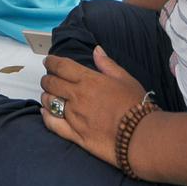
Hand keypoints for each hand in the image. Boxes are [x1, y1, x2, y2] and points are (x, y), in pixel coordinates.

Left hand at [39, 47, 147, 165]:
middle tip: (49, 79)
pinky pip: (53, 124)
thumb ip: (108, 64)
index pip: (62, 66)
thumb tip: (96, 50)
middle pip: (51, 83)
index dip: (51, 62)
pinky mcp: (74, 134)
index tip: (48, 61)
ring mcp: (74, 116)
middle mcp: (77, 96)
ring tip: (49, 95)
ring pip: (49, 102)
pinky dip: (46, 116)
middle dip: (47, 79)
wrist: (140, 135)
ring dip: (46, 96)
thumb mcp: (125, 78)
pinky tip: (45, 112)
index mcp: (89, 80)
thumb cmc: (136, 105)